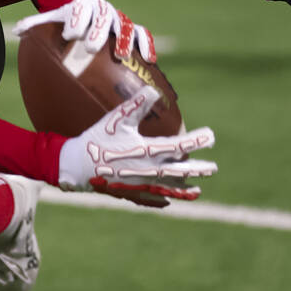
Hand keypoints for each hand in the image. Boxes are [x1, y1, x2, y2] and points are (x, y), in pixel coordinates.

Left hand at [13, 0, 155, 61]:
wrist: (89, 11)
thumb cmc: (68, 20)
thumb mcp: (52, 19)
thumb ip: (36, 25)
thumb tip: (16, 31)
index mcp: (81, 5)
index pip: (79, 9)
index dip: (75, 20)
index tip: (69, 35)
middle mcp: (102, 9)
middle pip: (102, 18)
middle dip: (97, 32)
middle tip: (90, 48)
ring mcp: (118, 19)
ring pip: (125, 25)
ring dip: (124, 39)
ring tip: (122, 55)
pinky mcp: (132, 29)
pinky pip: (143, 34)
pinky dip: (146, 44)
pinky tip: (148, 60)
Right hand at [57, 86, 216, 207]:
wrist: (76, 166)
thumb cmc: (98, 139)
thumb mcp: (117, 118)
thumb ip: (137, 104)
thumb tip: (154, 90)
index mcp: (148, 150)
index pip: (180, 145)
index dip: (197, 140)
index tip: (211, 136)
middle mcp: (149, 170)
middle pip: (181, 170)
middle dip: (198, 169)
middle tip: (214, 168)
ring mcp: (141, 185)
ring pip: (169, 188)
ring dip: (185, 189)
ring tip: (198, 191)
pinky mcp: (130, 194)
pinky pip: (151, 199)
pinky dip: (162, 199)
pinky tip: (169, 201)